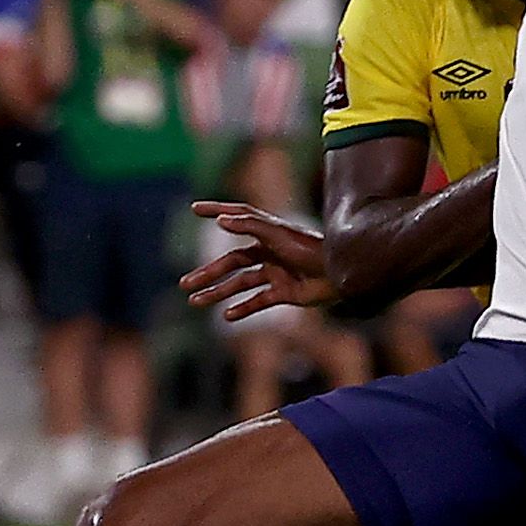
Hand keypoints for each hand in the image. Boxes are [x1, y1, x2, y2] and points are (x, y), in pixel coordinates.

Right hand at [182, 202, 336, 319]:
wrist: (341, 274)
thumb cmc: (311, 249)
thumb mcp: (277, 235)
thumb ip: (249, 225)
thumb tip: (221, 220)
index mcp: (267, 232)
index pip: (237, 217)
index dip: (217, 210)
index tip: (195, 209)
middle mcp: (269, 251)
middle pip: (231, 262)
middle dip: (208, 273)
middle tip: (185, 284)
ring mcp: (276, 272)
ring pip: (240, 283)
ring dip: (218, 292)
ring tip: (196, 302)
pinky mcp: (285, 292)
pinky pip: (258, 301)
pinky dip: (243, 308)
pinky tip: (227, 316)